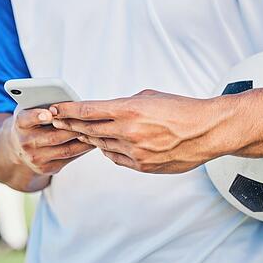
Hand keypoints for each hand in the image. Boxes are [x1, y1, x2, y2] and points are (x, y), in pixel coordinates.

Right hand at [7, 108, 95, 175]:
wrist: (18, 148)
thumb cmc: (32, 122)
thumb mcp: (31, 110)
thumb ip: (43, 104)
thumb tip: (70, 102)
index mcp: (20, 124)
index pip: (27, 119)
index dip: (38, 116)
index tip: (50, 112)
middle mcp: (25, 143)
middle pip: (54, 136)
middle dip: (74, 128)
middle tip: (91, 120)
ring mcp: (36, 158)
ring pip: (65, 150)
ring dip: (84, 141)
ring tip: (97, 131)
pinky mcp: (46, 168)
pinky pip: (69, 159)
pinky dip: (82, 150)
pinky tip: (92, 142)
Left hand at [51, 90, 231, 173]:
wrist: (207, 132)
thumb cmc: (180, 109)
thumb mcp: (149, 96)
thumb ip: (124, 104)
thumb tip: (107, 110)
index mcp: (129, 110)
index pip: (88, 110)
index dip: (68, 110)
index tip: (55, 108)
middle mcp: (129, 132)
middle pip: (89, 129)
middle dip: (71, 124)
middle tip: (56, 120)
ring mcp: (135, 152)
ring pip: (101, 145)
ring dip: (88, 138)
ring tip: (78, 131)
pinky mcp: (143, 166)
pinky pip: (116, 158)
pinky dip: (108, 150)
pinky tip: (103, 144)